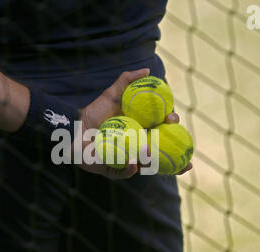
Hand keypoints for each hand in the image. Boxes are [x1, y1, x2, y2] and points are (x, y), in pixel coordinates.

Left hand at [75, 69, 191, 178]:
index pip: (162, 132)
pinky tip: (135, 164)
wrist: (74, 126)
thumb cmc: (94, 112)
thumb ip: (127, 80)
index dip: (171, 127)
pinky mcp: (111, 170)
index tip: (172, 119)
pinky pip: (122, 173)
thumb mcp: (112, 94)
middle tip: (185, 161)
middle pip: (160, 156)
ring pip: (144, 167)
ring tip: (154, 156)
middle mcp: (136, 147)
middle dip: (176, 161)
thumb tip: (147, 70)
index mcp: (141, 131)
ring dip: (153, 165)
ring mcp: (125, 160)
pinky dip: (129, 170)